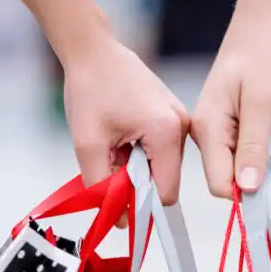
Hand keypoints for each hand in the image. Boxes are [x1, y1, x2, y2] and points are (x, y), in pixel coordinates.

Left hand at [63, 36, 189, 208]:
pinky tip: (122, 134)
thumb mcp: (88, 144)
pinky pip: (160, 150)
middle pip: (165, 180)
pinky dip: (139, 152)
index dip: (142, 204)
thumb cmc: (90, 89)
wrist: (93, 50)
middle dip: (136, 181)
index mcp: (167, 132)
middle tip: (108, 159)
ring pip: (162, 166)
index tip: (118, 199)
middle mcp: (182, 126)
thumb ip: (103, 187)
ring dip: (136, 166)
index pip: (167, 192)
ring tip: (114, 142)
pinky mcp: (173, 117)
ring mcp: (181, 120)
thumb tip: (120, 221)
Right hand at [192, 7, 270, 197]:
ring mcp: (220, 135)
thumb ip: (254, 147)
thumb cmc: (261, 56)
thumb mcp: (262, 103)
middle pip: (231, 182)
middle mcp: (208, 136)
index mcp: (207, 129)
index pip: (219, 184)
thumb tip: (248, 188)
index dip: (249, 193)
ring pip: (243, 173)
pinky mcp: (233, 133)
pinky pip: (250, 160)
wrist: (262, 28)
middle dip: (264, 179)